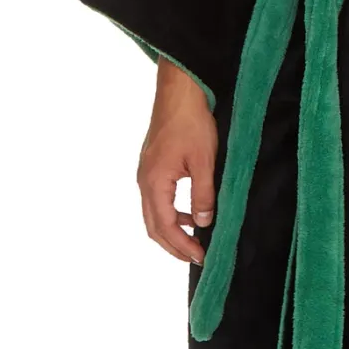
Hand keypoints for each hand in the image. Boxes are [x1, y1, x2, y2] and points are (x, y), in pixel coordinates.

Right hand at [138, 60, 217, 264]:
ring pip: (153, 214)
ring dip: (172, 230)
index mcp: (154, 182)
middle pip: (153, 226)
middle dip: (174, 246)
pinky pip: (157, 199)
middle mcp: (144, 181)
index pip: (165, 226)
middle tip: (196, 257)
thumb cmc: (192, 122)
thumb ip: (203, 195)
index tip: (201, 257)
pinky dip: (171, 213)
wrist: (179, 91)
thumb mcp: (204, 161)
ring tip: (195, 240)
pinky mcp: (151, 166)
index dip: (182, 246)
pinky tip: (191, 213)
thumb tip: (204, 223)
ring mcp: (145, 173)